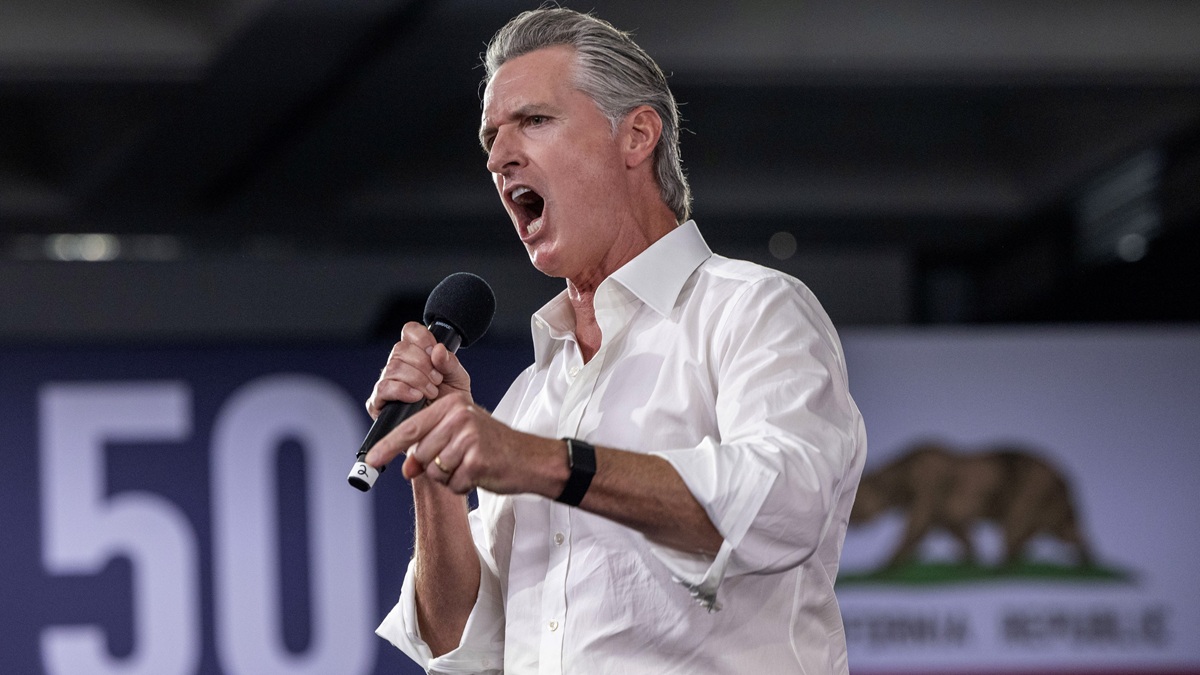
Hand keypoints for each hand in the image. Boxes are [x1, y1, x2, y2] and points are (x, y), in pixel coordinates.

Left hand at [364, 391, 543, 494]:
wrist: (530, 459)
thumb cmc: (495, 447)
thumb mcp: (461, 440)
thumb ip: (430, 449)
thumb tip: (406, 469)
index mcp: (453, 406)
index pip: (411, 427)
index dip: (388, 446)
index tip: (371, 459)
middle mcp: (459, 417)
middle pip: (422, 454)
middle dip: (436, 465)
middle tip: (462, 460)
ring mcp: (469, 438)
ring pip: (435, 470)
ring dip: (451, 477)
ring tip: (472, 466)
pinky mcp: (476, 460)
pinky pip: (453, 484)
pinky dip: (464, 486)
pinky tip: (480, 475)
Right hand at [366, 321, 471, 419]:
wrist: (447, 430)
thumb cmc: (451, 403)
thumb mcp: (458, 379)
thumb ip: (450, 362)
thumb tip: (437, 350)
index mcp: (416, 354)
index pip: (410, 332)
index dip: (422, 339)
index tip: (435, 354)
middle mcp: (399, 365)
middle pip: (400, 349)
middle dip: (423, 364)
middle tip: (437, 380)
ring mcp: (387, 383)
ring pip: (393, 367)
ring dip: (416, 379)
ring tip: (431, 392)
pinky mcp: (378, 402)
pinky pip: (384, 388)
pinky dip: (402, 390)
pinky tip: (416, 397)